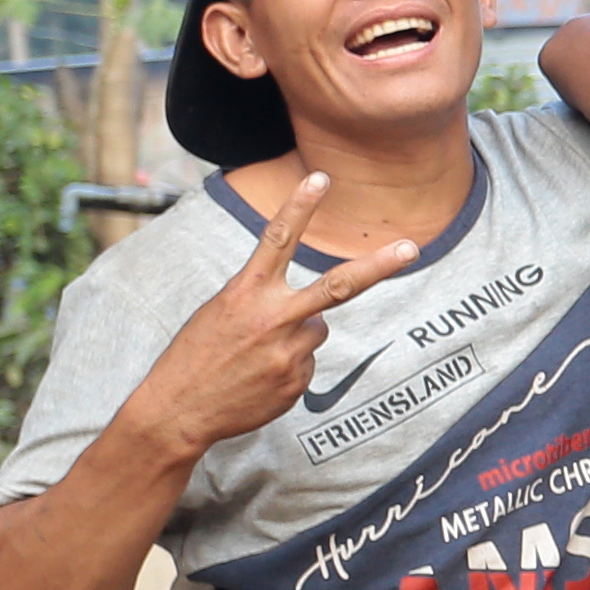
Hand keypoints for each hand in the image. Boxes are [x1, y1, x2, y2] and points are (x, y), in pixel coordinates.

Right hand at [133, 176, 422, 459]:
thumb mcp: (220, 311)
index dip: (300, 207)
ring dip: (296, 336)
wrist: (177, 411)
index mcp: (245, 292)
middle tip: (412, 248)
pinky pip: (306, 363)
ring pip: (317, 329)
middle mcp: (272, 318)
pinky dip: (288, 367)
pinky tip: (258, 377)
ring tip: (257, 354)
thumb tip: (316, 313)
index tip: (321, 178)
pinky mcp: (297, 382)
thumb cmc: (197, 354)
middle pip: (338, 285)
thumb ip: (267, 300)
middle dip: (379, 266)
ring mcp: (289, 353)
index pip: (277, 240)